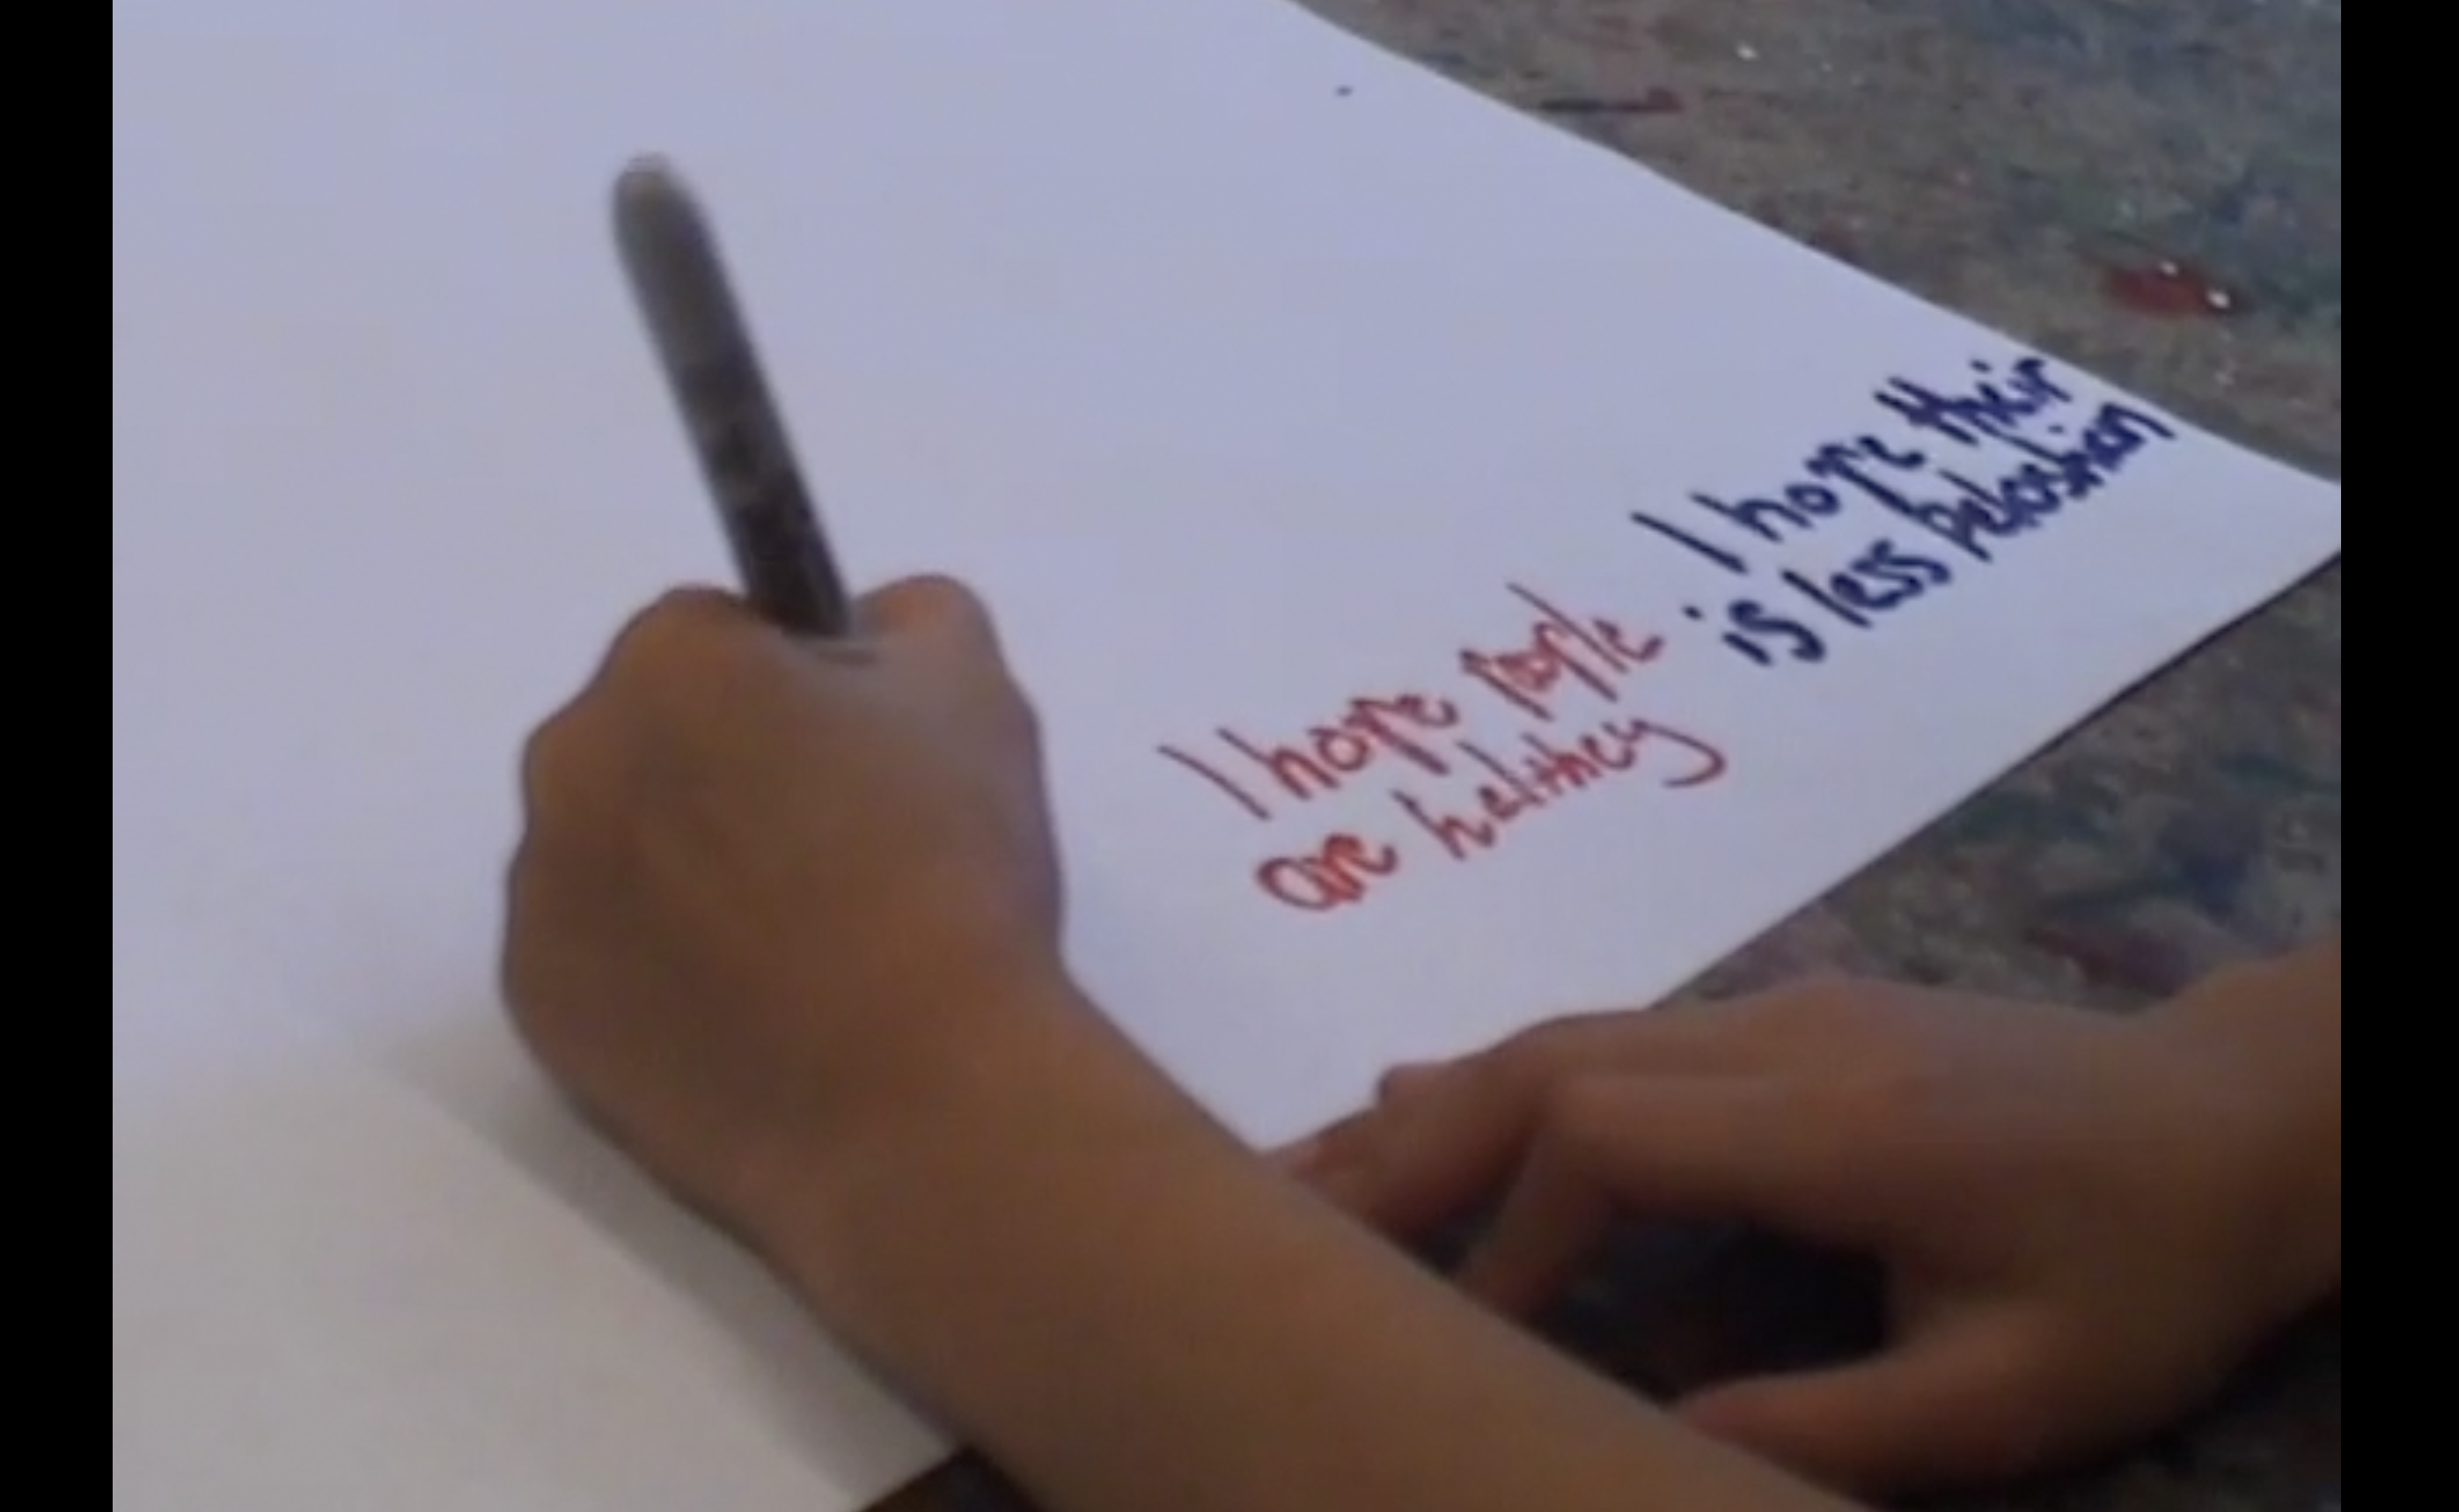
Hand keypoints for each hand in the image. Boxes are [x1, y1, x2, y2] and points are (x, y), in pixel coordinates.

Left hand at [502, 578, 1064, 1256]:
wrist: (918, 1102)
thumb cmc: (949, 874)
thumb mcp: (975, 689)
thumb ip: (909, 616)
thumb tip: (855, 632)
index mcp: (666, 664)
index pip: (717, 635)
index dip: (798, 687)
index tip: (862, 761)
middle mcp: (570, 760)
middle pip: (646, 736)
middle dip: (722, 772)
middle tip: (840, 857)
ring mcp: (539, 894)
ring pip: (615, 847)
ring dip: (684, 870)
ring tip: (803, 953)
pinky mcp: (537, 1012)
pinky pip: (597, 957)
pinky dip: (657, 971)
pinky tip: (756, 1017)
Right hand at [1289, 972, 2340, 1498]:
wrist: (2231, 1121)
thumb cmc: (2132, 1273)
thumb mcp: (2014, 1393)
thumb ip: (1826, 1420)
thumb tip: (1639, 1436)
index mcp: (1836, 1121)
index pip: (1604, 1136)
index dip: (1508, 1235)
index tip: (1467, 1343)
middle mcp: (1780, 1036)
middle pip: (1546, 1057)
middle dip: (1411, 1149)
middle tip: (1282, 1228)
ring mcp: (1776, 1010)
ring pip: (1559, 1034)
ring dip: (1429, 1108)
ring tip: (1303, 1176)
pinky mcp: (1780, 1018)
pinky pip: (1604, 1038)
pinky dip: (1492, 1082)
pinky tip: (1407, 1107)